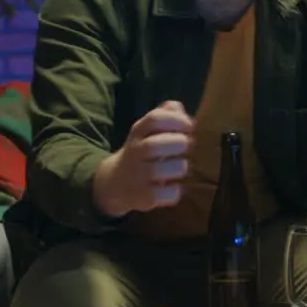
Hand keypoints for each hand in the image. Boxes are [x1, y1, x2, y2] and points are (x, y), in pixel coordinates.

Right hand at [93, 101, 193, 217]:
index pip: (154, 119)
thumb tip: (179, 109)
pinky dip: (175, 191)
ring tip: (181, 166)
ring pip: (160, 170)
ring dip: (179, 166)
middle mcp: (134, 152)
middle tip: (187, 146)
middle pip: (154, 145)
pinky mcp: (142, 197)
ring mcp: (137, 176)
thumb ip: (167, 115)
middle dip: (178, 143)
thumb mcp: (150, 130)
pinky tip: (174, 186)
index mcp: (138, 132)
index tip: (190, 127)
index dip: (176, 120)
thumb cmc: (144, 151)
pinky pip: (163, 194)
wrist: (116, 182)